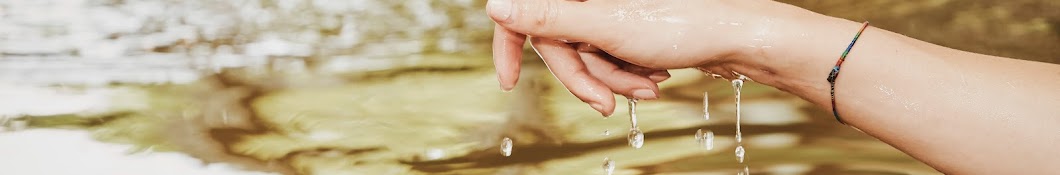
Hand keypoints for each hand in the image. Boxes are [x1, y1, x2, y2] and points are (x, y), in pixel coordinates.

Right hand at [488, 0, 812, 115]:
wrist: (740, 40)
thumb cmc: (682, 26)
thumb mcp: (606, 27)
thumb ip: (547, 17)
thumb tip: (495, 6)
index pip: (523, 10)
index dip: (510, 44)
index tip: (508, 81)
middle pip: (556, 41)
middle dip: (584, 76)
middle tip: (606, 104)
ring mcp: (610, 9)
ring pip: (584, 54)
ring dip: (611, 78)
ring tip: (647, 86)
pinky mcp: (627, 26)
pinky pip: (607, 57)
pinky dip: (625, 74)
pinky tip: (654, 79)